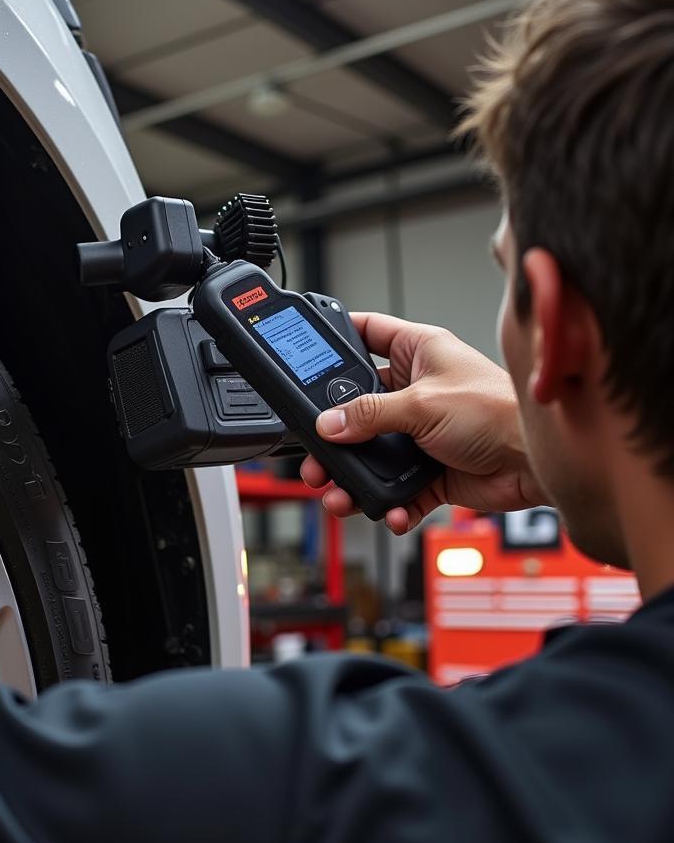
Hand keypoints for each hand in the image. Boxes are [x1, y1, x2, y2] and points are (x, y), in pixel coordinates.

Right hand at [301, 312, 545, 533]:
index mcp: (417, 352)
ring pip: (371, 453)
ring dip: (353, 477)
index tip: (304, 353)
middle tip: (314, 452)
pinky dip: (388, 503)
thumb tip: (330, 422)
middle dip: (333, 433)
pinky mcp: (431, 469)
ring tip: (337, 493)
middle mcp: (416, 389)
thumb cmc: (501, 412)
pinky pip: (396, 488)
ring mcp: (421, 431)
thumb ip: (370, 414)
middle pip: (356, 406)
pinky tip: (387, 509)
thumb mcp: (423, 404)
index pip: (366, 333)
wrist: (539, 463)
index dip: (336, 338)